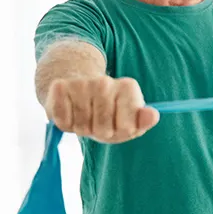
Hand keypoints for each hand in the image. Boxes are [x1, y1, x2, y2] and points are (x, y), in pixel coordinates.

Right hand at [45, 76, 159, 142]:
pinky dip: (66, 124)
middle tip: (99, 123)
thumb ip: (142, 121)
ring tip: (85, 117)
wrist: (77, 89)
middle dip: (100, 132)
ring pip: (82, 125)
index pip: (127, 127)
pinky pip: (64, 121)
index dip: (120, 132)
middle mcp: (106, 81)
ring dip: (82, 128)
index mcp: (128, 87)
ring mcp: (83, 82)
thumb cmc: (109, 112)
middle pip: (103, 128)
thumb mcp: (129, 120)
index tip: (119, 124)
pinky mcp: (60, 86)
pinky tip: (71, 113)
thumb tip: (153, 116)